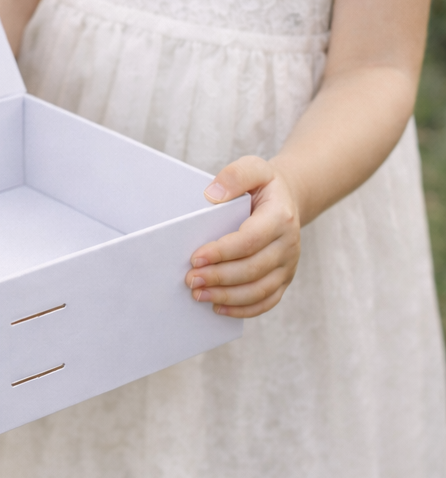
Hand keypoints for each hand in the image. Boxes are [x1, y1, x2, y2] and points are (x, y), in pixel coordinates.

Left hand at [184, 156, 300, 318]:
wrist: (288, 199)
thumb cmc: (264, 186)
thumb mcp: (253, 168)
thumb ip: (235, 176)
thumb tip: (212, 197)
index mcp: (280, 217)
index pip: (250, 240)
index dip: (222, 252)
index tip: (195, 258)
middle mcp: (288, 244)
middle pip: (253, 269)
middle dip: (219, 277)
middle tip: (190, 279)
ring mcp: (288, 265)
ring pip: (260, 289)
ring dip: (227, 296)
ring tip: (198, 295)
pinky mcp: (284, 278)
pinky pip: (267, 300)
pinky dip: (244, 309)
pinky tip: (219, 308)